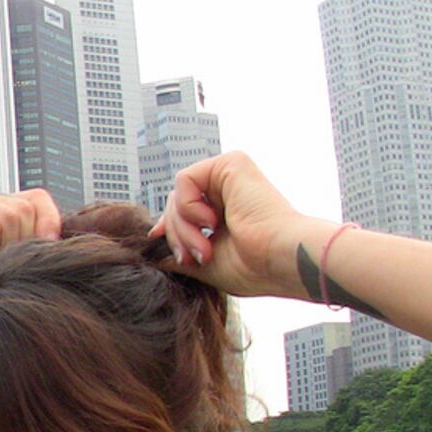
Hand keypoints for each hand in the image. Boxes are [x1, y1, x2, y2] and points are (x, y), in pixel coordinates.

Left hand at [150, 153, 328, 299]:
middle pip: (175, 205)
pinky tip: (210, 222)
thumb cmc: (254, 268)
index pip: (182, 211)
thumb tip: (152, 254)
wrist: (279, 259)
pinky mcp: (232, 163)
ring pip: (177, 196)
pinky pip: (184, 180)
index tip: (157, 240)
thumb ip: (180, 253)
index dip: (167, 227)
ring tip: (205, 249)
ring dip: (183, 228)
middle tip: (193, 257)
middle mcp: (228, 192)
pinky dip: (188, 206)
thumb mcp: (205, 263)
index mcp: (225, 213)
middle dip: (176, 235)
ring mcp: (230, 176)